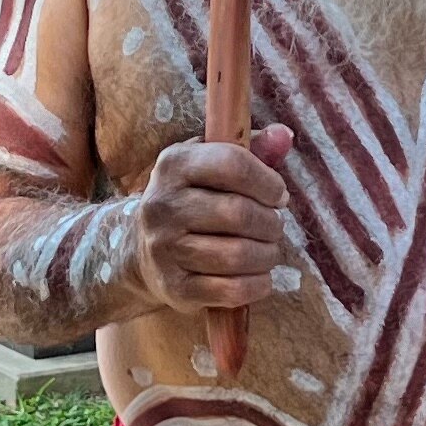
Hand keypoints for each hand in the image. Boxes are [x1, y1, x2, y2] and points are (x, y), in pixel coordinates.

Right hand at [126, 124, 296, 311]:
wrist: (140, 249)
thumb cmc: (192, 198)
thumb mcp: (212, 164)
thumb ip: (252, 148)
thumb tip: (285, 135)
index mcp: (173, 164)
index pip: (232, 165)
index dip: (267, 181)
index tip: (279, 195)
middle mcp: (162, 205)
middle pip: (238, 213)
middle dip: (270, 223)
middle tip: (275, 227)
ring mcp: (164, 248)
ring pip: (238, 255)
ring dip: (267, 255)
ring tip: (269, 251)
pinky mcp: (174, 287)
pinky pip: (231, 290)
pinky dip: (257, 285)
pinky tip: (260, 277)